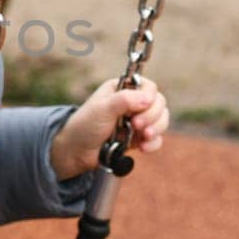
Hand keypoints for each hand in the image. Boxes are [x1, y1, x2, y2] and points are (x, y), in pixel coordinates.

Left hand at [48, 78, 171, 179]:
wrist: (77, 151)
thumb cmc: (85, 126)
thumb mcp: (102, 109)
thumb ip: (125, 100)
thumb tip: (149, 98)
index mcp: (123, 89)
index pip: (149, 87)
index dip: (149, 98)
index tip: (139, 109)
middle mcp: (132, 103)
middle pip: (159, 103)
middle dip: (152, 116)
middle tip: (137, 126)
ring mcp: (137, 121)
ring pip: (162, 120)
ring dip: (157, 129)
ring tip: (143, 137)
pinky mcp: (138, 138)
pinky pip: (157, 139)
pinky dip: (154, 143)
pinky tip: (143, 148)